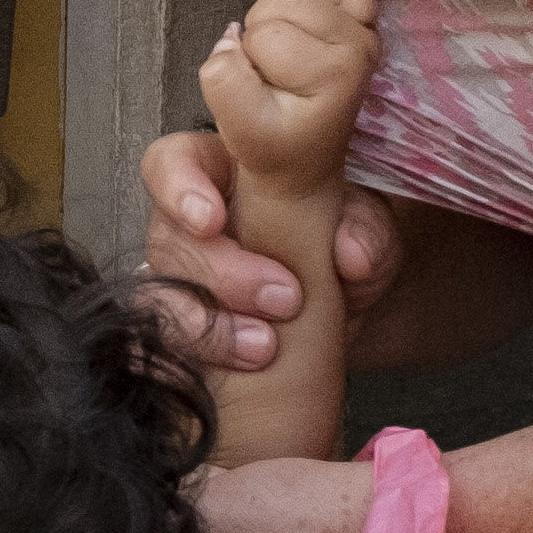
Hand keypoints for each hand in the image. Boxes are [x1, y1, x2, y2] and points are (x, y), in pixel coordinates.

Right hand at [142, 130, 406, 373]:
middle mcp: (191, 227)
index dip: (178, 188)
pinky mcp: (190, 337)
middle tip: (283, 298)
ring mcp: (184, 283)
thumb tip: (351, 253)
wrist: (353, 312)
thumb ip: (365, 229)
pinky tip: (245, 368)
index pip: (172, 164)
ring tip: (266, 346)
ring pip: (163, 299)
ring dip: (212, 328)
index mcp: (224, 175)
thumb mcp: (369, 226)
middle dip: (221, 274)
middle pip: (168, 239)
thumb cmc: (348, 244)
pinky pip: (172, 350)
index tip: (211, 220)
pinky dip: (205, 362)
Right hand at [200, 0, 380, 196]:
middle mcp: (358, 47)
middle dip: (260, 30)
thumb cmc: (271, 142)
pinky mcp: (365, 19)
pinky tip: (304, 24)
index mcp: (332, 74)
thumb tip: (231, 38)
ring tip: (282, 51)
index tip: (260, 89)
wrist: (301, 156)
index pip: (265, 36)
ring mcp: (365, 30)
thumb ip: (223, 81)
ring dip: (278, 13)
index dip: (248, 58)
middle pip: (285, 1)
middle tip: (267, 68)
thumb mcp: (238, 126)